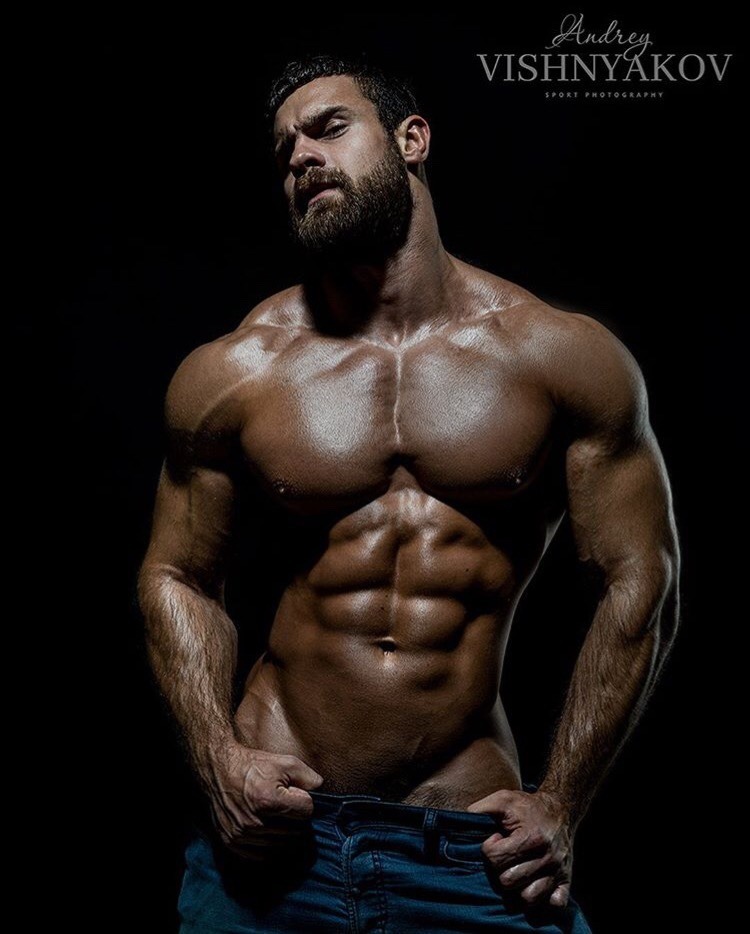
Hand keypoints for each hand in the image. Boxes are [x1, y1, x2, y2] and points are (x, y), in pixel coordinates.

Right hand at [205, 741, 324, 858]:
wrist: (219, 770)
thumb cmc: (254, 765)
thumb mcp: (286, 762)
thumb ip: (309, 777)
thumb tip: (322, 791)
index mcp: (268, 801)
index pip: (306, 812)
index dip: (304, 801)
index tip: (296, 794)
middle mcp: (254, 822)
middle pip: (295, 831)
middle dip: (295, 819)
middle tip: (287, 806)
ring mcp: (242, 835)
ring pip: (281, 845)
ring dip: (284, 833)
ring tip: (278, 817)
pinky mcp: (232, 842)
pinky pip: (261, 856)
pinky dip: (269, 846)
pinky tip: (268, 832)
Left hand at [466, 788, 572, 907]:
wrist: (559, 809)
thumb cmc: (527, 806)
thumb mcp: (503, 799)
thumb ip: (481, 808)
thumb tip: (461, 822)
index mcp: (531, 837)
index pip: (496, 859)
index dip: (489, 849)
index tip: (495, 839)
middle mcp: (547, 857)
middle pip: (509, 882)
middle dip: (499, 869)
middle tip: (505, 855)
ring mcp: (558, 871)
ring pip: (529, 898)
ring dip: (517, 888)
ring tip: (516, 870)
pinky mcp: (567, 880)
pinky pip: (555, 904)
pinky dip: (543, 900)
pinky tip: (533, 885)